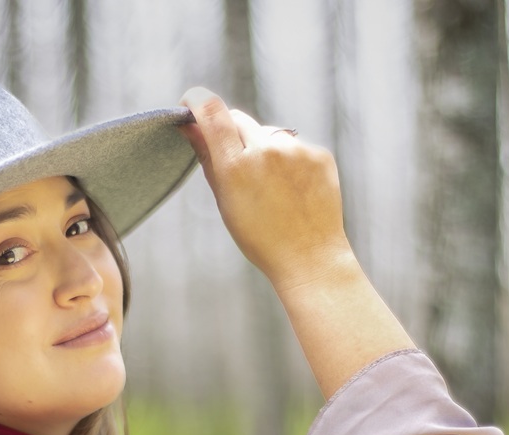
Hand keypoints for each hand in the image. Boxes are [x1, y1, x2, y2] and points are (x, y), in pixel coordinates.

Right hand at [179, 87, 353, 292]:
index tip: (189, 105)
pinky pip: (293, 147)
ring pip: (267, 134)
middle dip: (229, 133)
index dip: (196, 101)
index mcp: (237, 167)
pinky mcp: (319, 155)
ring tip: (269, 189)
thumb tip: (189, 127)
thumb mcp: (226, 203)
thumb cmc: (261, 240)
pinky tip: (291, 191)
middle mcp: (267, 150)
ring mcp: (297, 151)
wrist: (310, 259)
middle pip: (238, 120)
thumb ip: (208, 159)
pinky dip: (287, 162)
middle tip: (232, 164)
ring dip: (261, 150)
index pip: (212, 112)